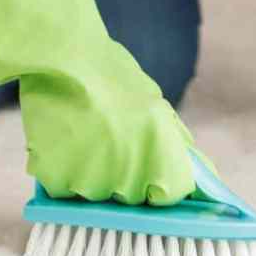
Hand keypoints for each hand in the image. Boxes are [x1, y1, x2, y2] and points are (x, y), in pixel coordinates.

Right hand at [20, 40, 196, 205]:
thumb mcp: (154, 101)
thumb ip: (175, 140)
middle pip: (132, 197)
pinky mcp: (59, 182)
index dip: (161, 183)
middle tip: (106, 138)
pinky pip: (66, 189)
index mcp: (161, 151)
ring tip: (81, 134)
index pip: (172, 194)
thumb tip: (198, 170)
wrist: (58, 57)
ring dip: (90, 174)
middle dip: (122, 176)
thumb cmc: (107, 72)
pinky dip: (62, 172)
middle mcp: (130, 172)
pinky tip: (62, 140)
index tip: (149, 169)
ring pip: (96, 194)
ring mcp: (92, 181)